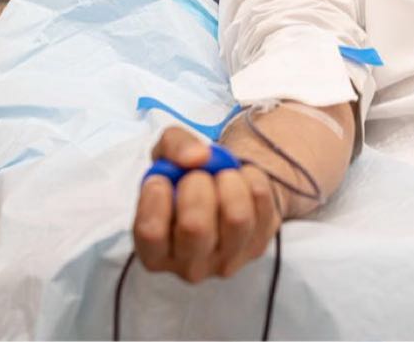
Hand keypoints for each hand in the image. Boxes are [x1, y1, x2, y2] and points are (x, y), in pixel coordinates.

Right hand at [133, 127, 281, 282]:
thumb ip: (172, 147)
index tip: (162, 178)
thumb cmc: (184, 181)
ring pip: (236, 217)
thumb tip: (197, 156)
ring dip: (229, 181)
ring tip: (223, 175)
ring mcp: (227, 260)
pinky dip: (252, 177)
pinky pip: (262, 203)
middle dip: (196, 185)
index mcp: (155, 253)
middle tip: (198, 175)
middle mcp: (190, 266)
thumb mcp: (166, 158)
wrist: (225, 191)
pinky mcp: (258, 245)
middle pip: (195, 226)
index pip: (150, 232)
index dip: (155, 198)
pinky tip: (241, 178)